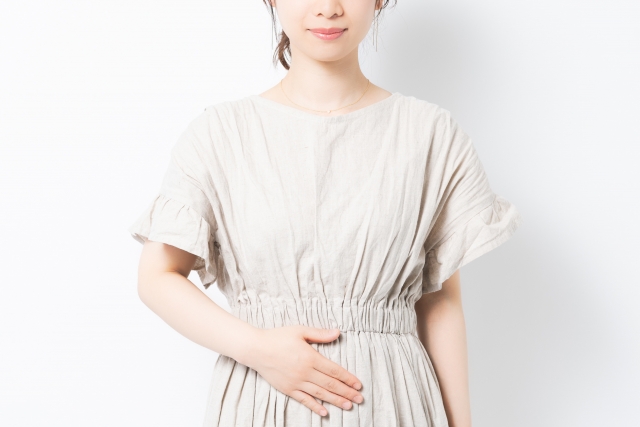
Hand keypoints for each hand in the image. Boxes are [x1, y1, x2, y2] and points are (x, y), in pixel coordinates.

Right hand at [243, 325, 363, 416]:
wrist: (256, 349)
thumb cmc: (278, 337)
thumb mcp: (300, 331)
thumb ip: (320, 334)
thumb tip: (337, 332)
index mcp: (310, 357)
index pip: (334, 370)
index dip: (348, 378)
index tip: (358, 384)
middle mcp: (305, 372)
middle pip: (330, 384)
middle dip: (346, 392)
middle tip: (359, 399)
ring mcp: (296, 382)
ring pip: (320, 394)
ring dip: (335, 400)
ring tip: (348, 406)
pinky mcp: (288, 389)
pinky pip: (304, 400)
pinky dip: (315, 406)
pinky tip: (324, 412)